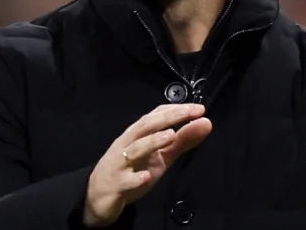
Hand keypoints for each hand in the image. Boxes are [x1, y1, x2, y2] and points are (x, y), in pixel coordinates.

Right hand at [83, 104, 212, 227]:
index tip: (199, 108)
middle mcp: (127, 144)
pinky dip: (135, 179)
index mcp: (138, 134)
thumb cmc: (134, 170)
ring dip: (152, 142)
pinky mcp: (115, 185)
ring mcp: (119, 164)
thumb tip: (206, 123)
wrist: (99, 197)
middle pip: (145, 126)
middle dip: (168, 118)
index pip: (156, 115)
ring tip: (170, 136)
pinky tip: (147, 177)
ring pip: (134, 149)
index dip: (176, 110)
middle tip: (190, 113)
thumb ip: (182, 140)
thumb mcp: (162, 156)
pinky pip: (124, 181)